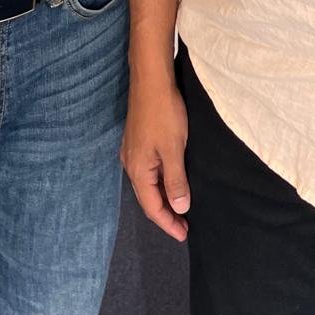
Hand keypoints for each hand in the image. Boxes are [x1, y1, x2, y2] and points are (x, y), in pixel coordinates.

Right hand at [121, 71, 190, 240]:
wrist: (151, 80)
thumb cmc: (164, 114)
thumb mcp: (174, 149)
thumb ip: (176, 180)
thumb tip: (180, 208)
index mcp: (138, 170)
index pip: (152, 207)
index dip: (168, 223)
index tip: (184, 235)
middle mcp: (130, 164)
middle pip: (147, 198)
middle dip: (165, 214)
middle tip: (184, 226)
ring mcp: (132, 152)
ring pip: (147, 184)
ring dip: (163, 198)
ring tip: (181, 207)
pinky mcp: (137, 141)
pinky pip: (148, 171)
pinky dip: (160, 182)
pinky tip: (171, 181)